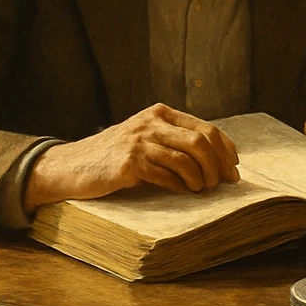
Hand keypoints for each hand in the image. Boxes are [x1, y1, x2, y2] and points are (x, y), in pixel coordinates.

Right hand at [24, 103, 238, 211]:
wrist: (72, 166)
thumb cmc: (115, 157)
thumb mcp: (146, 139)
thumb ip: (174, 142)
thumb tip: (218, 163)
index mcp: (160, 113)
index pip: (206, 128)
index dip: (225, 149)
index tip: (233, 167)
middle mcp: (151, 122)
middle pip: (200, 141)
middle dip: (217, 165)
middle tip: (222, 183)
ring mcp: (140, 141)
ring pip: (187, 158)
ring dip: (200, 178)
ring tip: (201, 190)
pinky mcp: (129, 162)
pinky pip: (166, 175)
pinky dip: (179, 186)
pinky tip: (181, 192)